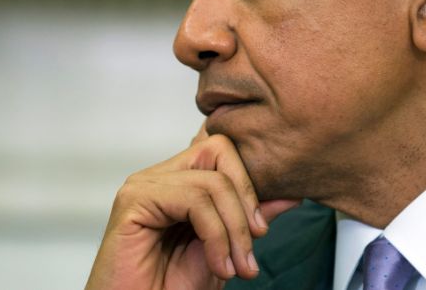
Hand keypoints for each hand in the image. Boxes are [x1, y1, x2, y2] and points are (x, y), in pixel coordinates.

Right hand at [85, 134, 300, 289]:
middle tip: (252, 247)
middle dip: (246, 200)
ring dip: (235, 229)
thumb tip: (291, 195)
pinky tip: (218, 265)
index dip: (249, 183)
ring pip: (212, 180)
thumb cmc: (173, 288)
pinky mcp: (135, 200)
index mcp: (177, 181)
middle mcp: (159, 176)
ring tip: (237, 268)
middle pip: (219, 151)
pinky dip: (216, 236)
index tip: (261, 229)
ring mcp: (144, 184)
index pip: (223, 150)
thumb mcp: (226, 249)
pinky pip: (194, 200)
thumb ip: (251, 218)